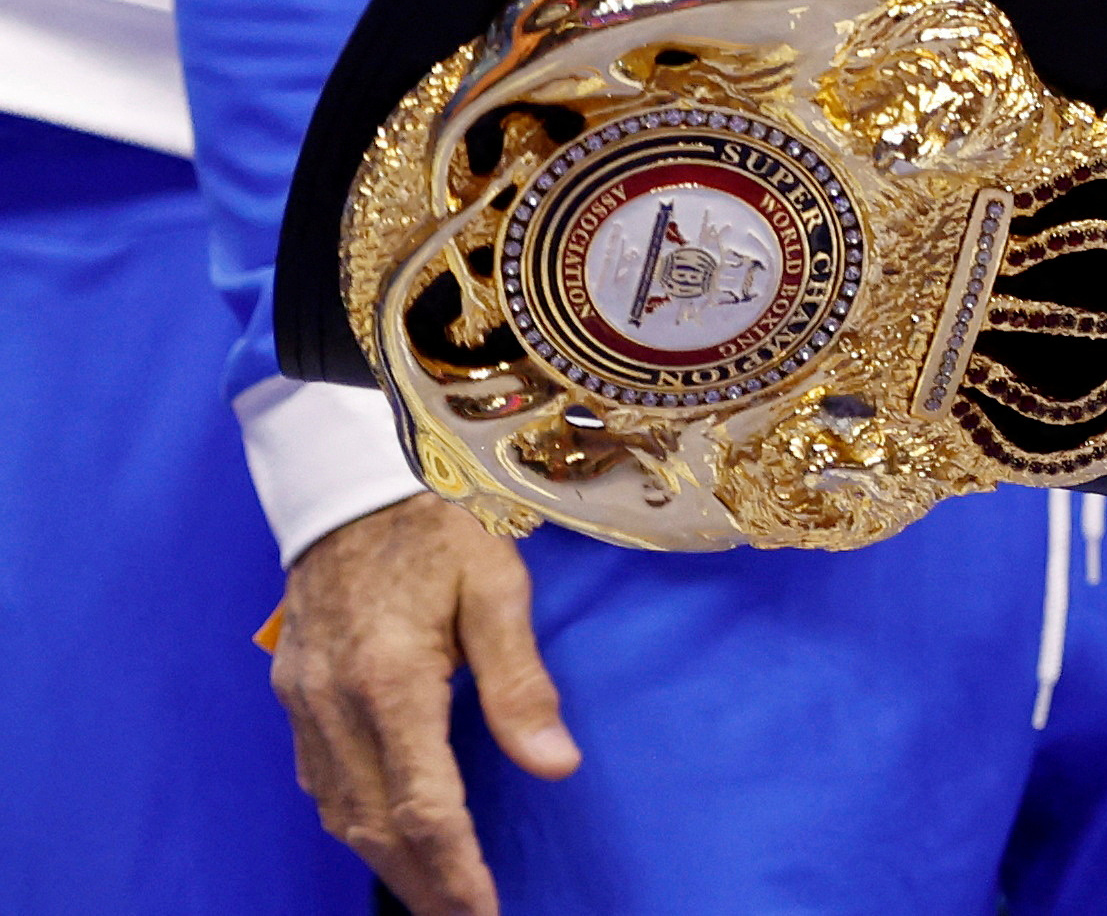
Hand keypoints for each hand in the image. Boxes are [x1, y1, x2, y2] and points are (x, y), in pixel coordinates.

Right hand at [273, 496, 577, 915]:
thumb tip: (556, 766)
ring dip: (385, 862)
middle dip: (422, 882)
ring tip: (434, 896)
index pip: (422, 803)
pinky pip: (318, 782)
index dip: (453, 865)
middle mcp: (336, 706)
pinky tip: (382, 839)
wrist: (349, 491)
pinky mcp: (292, 698)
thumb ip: (521, 684)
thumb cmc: (437, 531)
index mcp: (392, 681)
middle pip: (375, 824)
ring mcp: (304, 705)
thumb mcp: (498, 589)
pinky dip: (352, 823)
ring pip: (339, 812)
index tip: (483, 907)